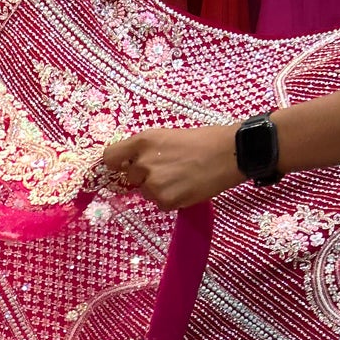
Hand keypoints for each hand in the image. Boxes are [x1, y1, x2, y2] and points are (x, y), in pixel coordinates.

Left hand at [103, 125, 242, 208]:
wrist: (229, 154)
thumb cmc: (202, 141)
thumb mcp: (167, 136)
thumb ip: (144, 149)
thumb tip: (127, 163)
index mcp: (142, 141)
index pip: (110, 157)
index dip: (115, 163)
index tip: (122, 166)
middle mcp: (143, 163)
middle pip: (129, 178)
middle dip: (144, 176)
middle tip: (168, 168)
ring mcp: (153, 184)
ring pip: (145, 192)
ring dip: (158, 188)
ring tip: (182, 176)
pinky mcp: (165, 201)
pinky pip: (160, 204)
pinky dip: (171, 199)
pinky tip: (187, 187)